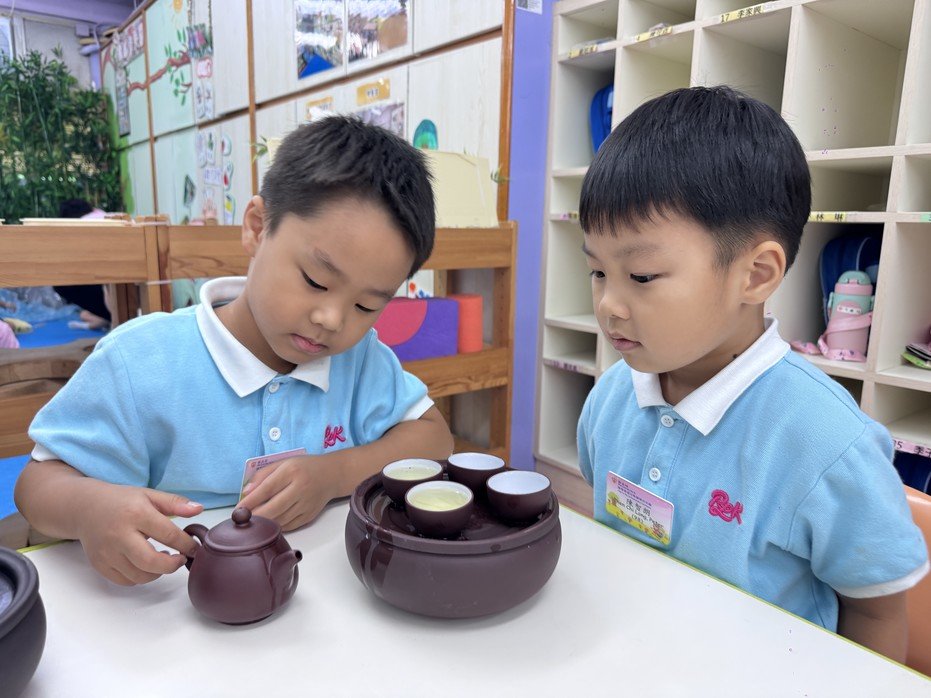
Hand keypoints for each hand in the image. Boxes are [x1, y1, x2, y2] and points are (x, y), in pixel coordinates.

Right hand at [76, 484, 203, 585]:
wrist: (85, 508)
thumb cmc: (121, 501)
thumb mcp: (149, 495)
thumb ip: (175, 503)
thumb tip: (198, 509)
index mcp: (136, 514)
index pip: (168, 535)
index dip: (186, 545)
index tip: (195, 549)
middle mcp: (119, 535)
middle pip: (151, 562)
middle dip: (172, 565)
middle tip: (180, 559)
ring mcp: (107, 552)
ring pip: (139, 576)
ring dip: (157, 572)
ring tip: (162, 559)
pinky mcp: (100, 564)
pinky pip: (125, 581)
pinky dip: (140, 577)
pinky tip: (145, 564)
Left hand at [238, 455, 339, 530]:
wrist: (332, 475)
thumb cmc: (304, 467)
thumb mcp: (283, 463)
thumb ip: (262, 475)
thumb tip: (246, 492)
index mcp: (292, 471)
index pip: (267, 488)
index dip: (250, 501)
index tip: (238, 509)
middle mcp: (301, 488)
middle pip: (274, 508)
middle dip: (255, 516)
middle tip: (243, 519)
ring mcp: (307, 504)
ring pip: (280, 520)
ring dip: (264, 523)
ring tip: (253, 522)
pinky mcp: (310, 515)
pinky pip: (289, 526)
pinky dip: (276, 526)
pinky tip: (269, 523)